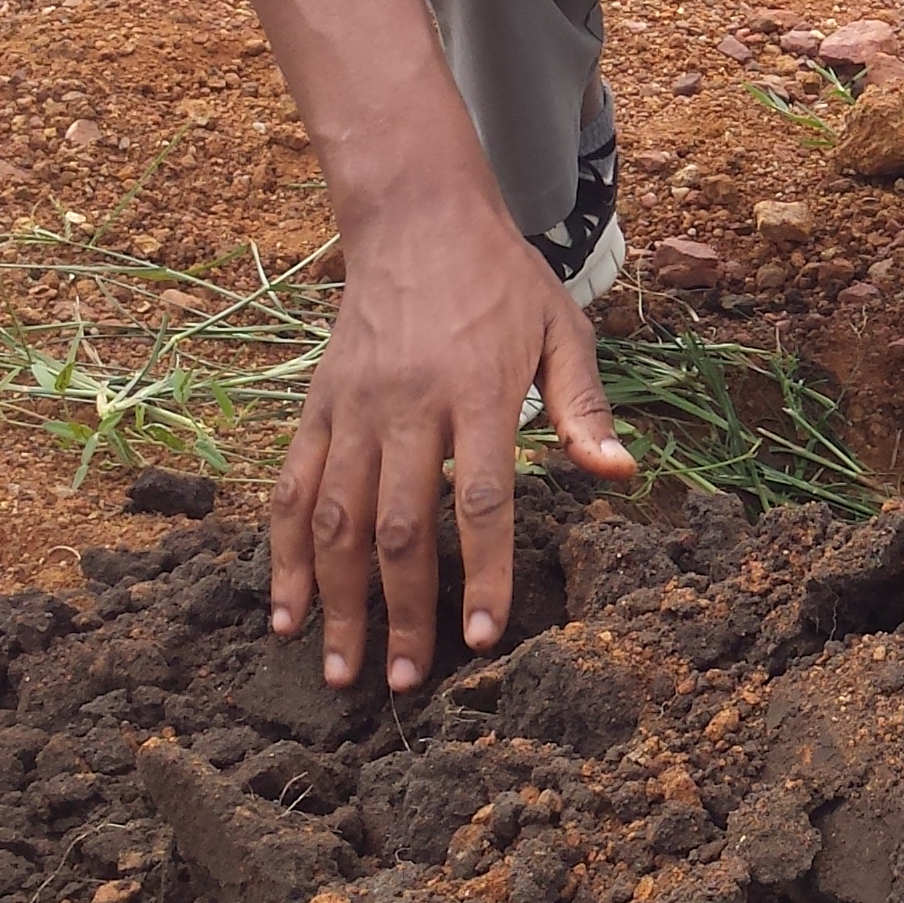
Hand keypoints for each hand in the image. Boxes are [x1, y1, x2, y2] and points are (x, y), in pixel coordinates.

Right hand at [267, 215, 634, 691]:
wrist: (417, 220)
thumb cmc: (502, 284)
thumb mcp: (563, 330)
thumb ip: (585, 408)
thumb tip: (619, 474)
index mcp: (477, 391)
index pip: (480, 500)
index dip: (479, 572)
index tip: (481, 636)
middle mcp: (408, 405)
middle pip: (399, 526)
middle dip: (402, 612)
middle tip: (405, 682)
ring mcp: (353, 409)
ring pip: (336, 520)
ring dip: (336, 602)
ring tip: (341, 670)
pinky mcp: (316, 408)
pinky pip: (292, 491)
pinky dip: (284, 556)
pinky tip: (284, 613)